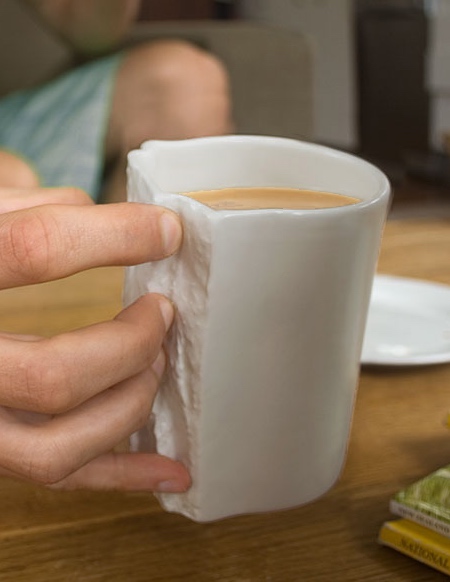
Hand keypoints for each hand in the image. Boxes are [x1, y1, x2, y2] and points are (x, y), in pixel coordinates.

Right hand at [0, 184, 189, 492]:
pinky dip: (121, 475)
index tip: (169, 231)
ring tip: (157, 363)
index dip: (115, 236)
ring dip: (129, 406)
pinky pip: (57, 480)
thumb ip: (24, 210)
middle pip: (53, 375)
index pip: (32, 250)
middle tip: (161, 313)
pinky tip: (174, 469)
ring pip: (55, 448)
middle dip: (130, 344)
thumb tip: (106, 220)